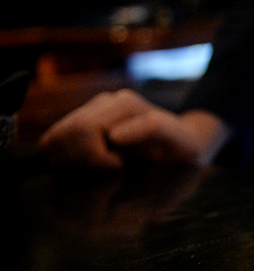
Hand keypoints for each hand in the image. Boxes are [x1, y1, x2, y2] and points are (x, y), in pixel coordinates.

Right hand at [38, 89, 228, 169]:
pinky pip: (54, 141)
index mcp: (126, 105)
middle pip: (65, 133)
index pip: (83, 131)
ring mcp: (92, 110)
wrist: (182, 142)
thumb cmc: (181, 147)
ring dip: (71, 160)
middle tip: (109, 168)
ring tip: (102, 165)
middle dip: (81, 160)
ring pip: (54, 138)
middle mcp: (106, 102)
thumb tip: (113, 134)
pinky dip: (66, 158)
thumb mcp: (179, 141)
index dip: (96, 158)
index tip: (121, 166)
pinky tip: (92, 163)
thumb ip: (152, 129)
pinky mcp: (81, 122)